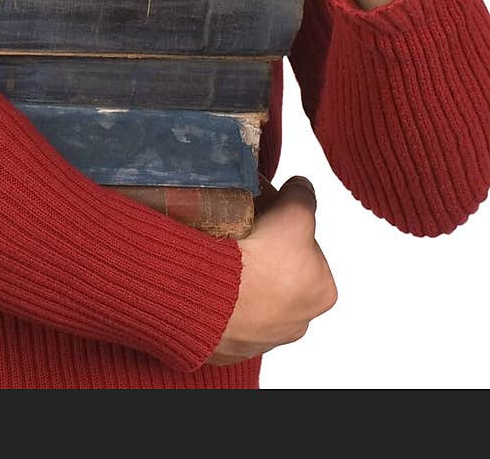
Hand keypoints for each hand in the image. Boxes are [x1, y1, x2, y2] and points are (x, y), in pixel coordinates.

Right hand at [208, 175, 336, 365]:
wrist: (210, 297)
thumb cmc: (258, 263)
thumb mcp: (295, 213)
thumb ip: (303, 197)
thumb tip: (301, 187)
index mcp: (322, 291)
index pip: (306, 247)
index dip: (283, 225)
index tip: (263, 216)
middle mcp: (297, 321)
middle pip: (279, 269)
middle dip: (262, 249)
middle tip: (239, 229)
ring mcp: (261, 336)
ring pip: (252, 291)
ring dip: (240, 273)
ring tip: (219, 250)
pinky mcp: (229, 344)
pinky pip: (224, 309)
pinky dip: (219, 292)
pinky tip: (209, 273)